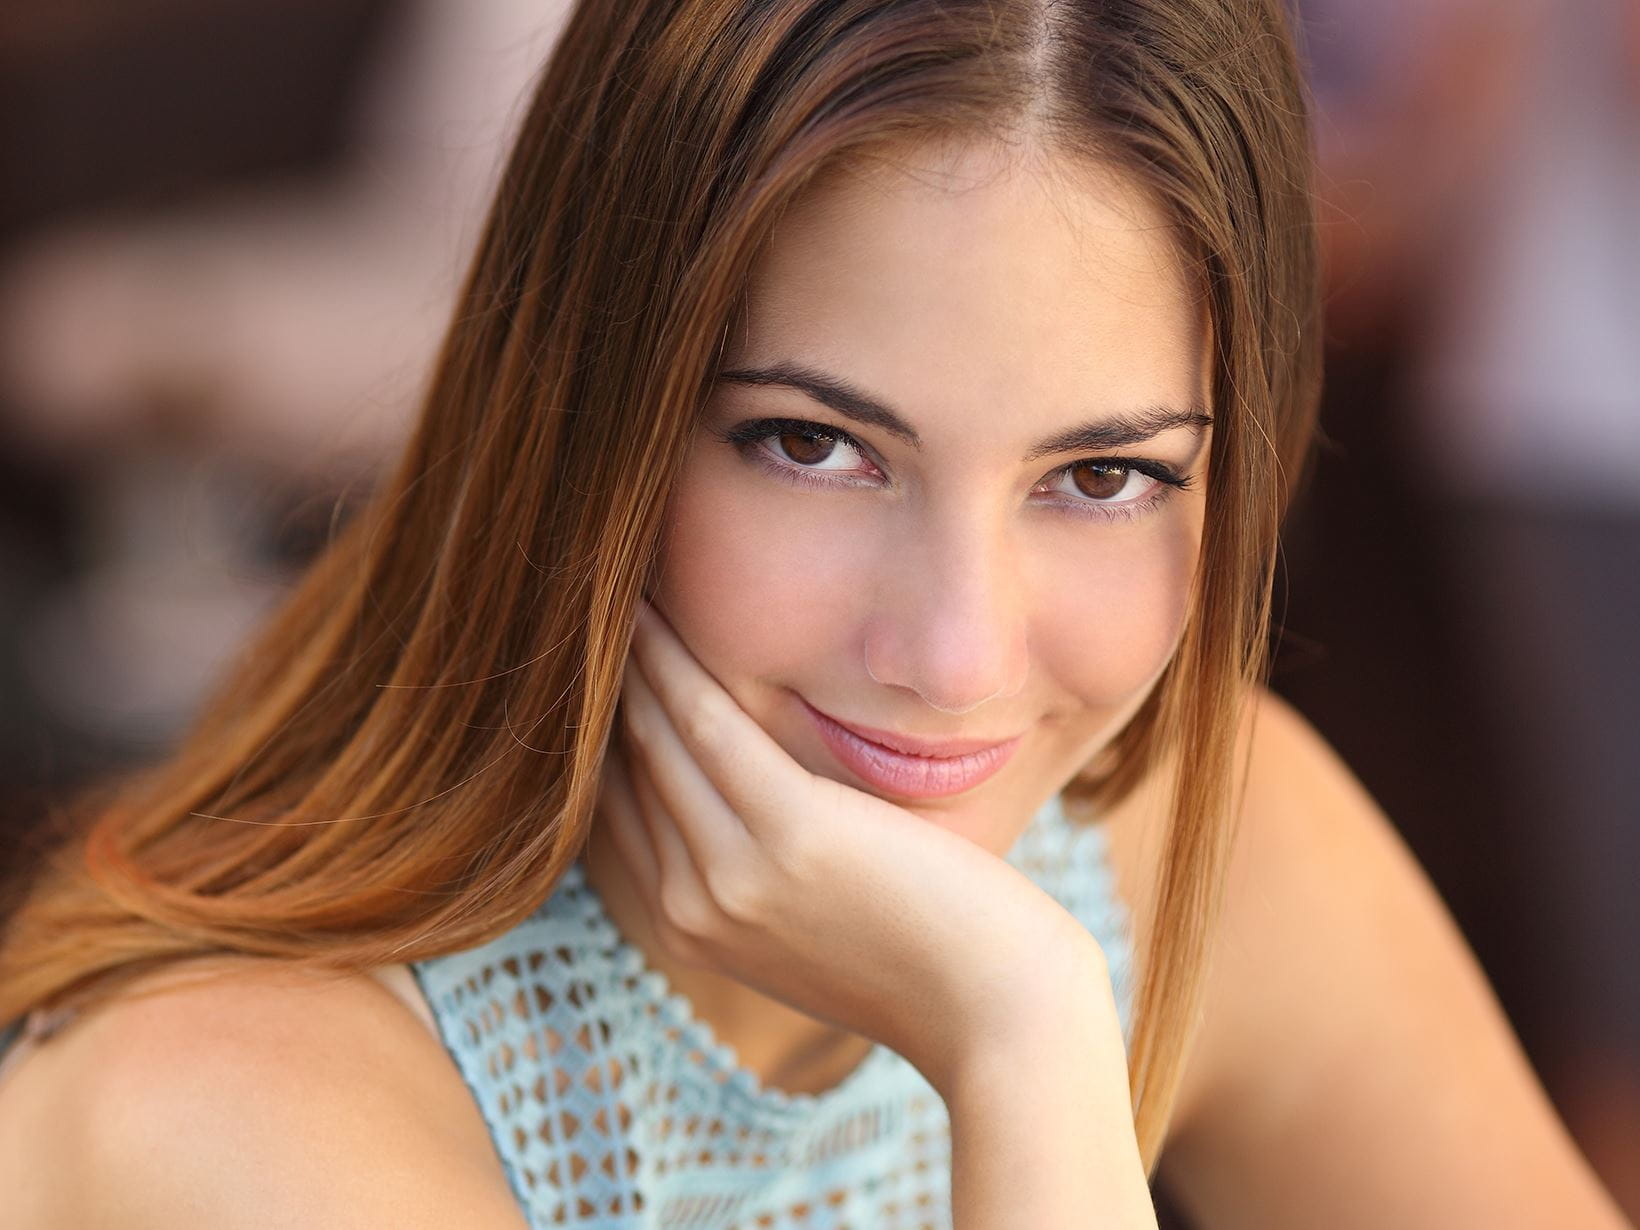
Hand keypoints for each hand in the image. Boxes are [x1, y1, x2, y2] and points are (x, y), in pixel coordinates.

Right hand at [595, 599, 1116, 1095]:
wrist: (997, 1016)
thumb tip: (745, 807)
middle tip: (592, 608)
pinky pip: (708, 723)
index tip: (600, 663)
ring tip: (613, 588)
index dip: (603, 730)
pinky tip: (651, 609)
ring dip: (627, 653)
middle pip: (625, 766)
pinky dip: (670, 660)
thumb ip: (761, 879)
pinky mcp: (789, 832)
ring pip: (654, 734)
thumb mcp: (813, 931)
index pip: (620, 808)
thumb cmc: (928, 963)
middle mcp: (691, 906)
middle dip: (604, 683)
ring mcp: (732, 875)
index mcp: (691, 928)